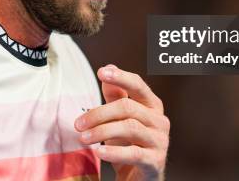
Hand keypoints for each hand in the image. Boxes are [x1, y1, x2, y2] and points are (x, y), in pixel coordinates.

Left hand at [75, 64, 169, 180]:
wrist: (140, 179)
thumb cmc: (130, 144)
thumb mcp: (120, 118)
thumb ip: (115, 95)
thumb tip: (108, 68)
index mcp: (152, 106)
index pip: (138, 85)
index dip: (121, 77)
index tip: (101, 72)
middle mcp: (159, 121)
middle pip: (128, 107)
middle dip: (99, 113)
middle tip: (78, 123)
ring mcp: (160, 141)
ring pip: (129, 128)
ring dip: (101, 131)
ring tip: (83, 137)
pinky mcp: (155, 161)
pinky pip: (134, 153)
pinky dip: (114, 152)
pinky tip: (99, 152)